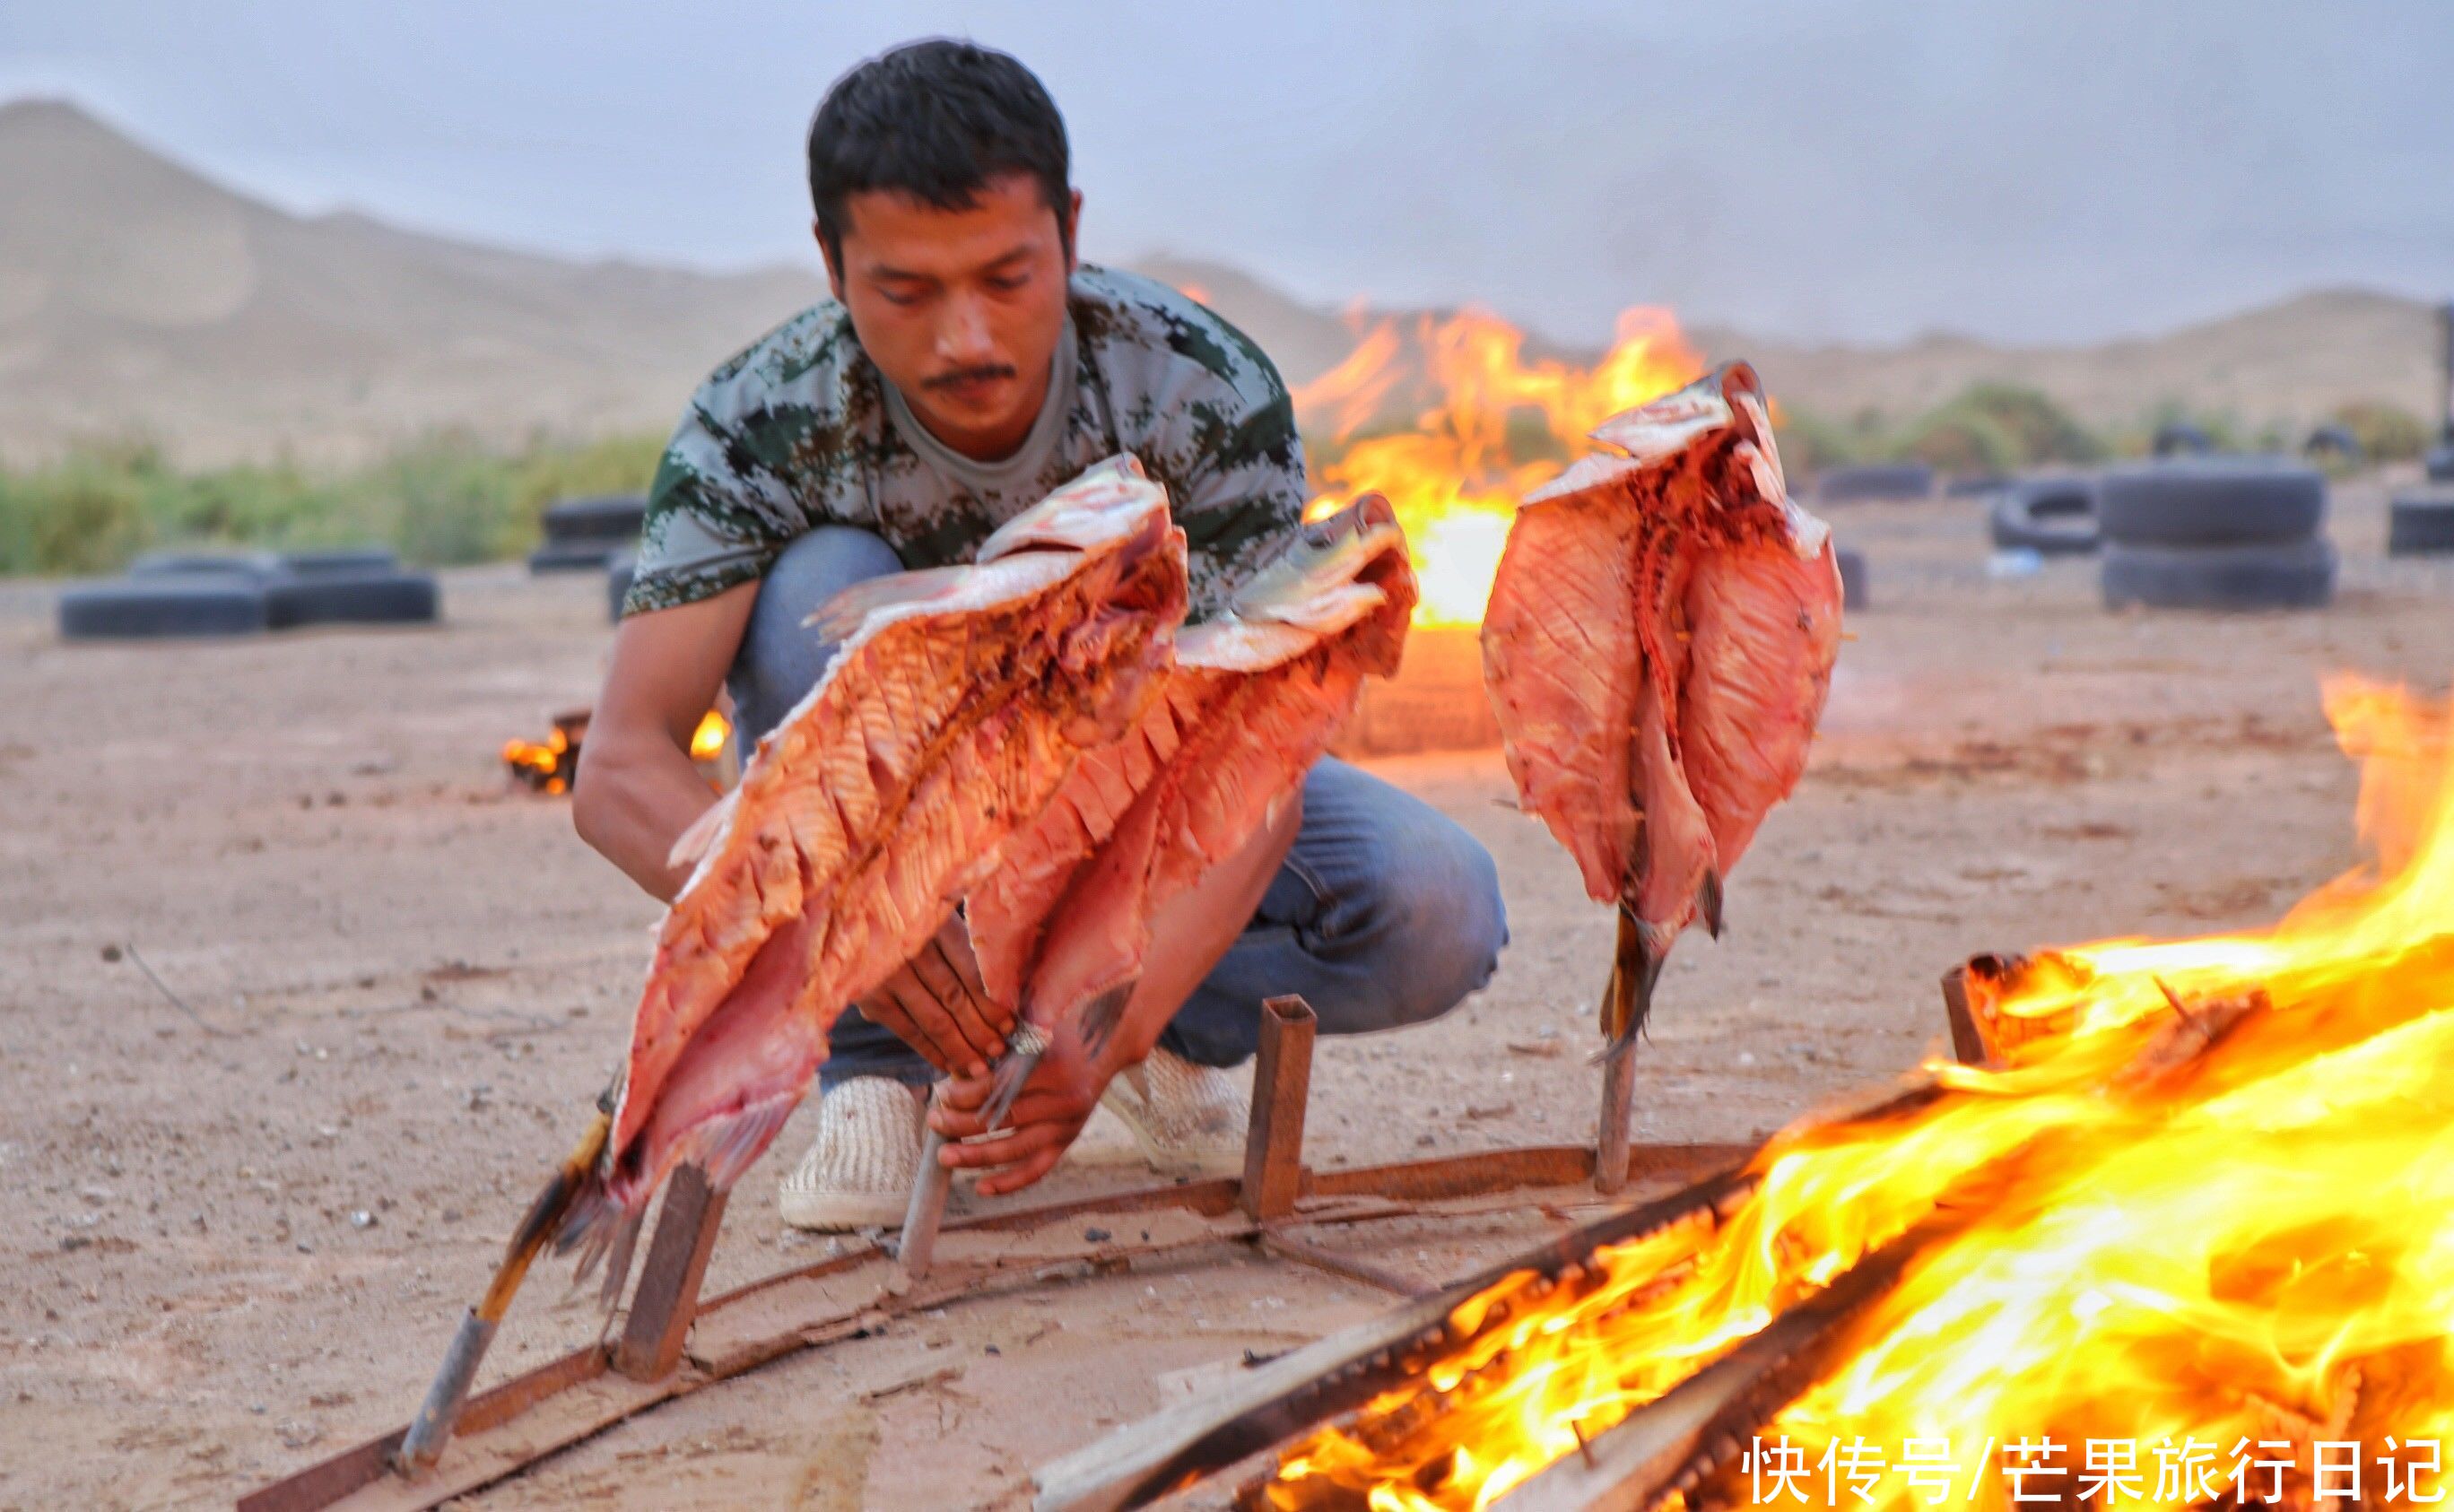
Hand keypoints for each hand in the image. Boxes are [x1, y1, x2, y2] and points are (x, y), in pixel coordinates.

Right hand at [852, 915, 1010, 1077]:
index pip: (971, 971)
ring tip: (981, 1066)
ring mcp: (887, 977)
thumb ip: (961, 941)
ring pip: (934, 1019)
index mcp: (933, 925)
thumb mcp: (933, 914)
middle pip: (955, 998)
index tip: (1010, 1022)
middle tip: (999, 1050)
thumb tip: (998, 988)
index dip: (992, 1002)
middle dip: (981, 1029)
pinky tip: (949, 1063)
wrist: (845, 914)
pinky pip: (907, 1030)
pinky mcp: (870, 999)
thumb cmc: (902, 915)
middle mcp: (911, 951)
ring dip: (960, 1046)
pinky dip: (930, 1050)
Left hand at [928, 1026, 1106, 1196]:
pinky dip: (1009, 1182)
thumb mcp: (1033, 1024)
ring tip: (945, 1156)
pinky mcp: (1068, 1141)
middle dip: (962, 1123)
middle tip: (933, 1121)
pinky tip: (980, 1187)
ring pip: (1016, 1149)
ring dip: (976, 1155)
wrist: (1107, 1045)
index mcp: (1054, 1066)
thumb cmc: (1060, 1029)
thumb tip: (954, 1068)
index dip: (966, 1093)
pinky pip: (1037, 1170)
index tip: (942, 1093)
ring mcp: (1068, 1125)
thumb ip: (1000, 1041)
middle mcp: (1064, 1099)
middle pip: (1004, 1118)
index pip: (1001, 1086)